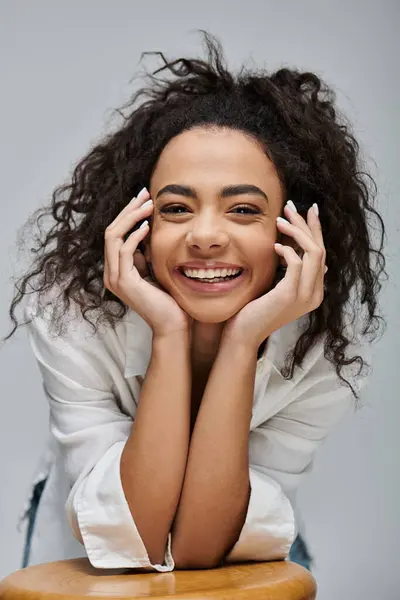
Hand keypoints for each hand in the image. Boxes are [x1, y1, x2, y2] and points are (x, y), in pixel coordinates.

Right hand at [104, 187, 190, 337]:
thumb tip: (147, 228)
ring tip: (148, 206)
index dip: (128, 214)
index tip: (143, 199)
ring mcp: (114, 278)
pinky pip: (124, 251)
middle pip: (111, 231)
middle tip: (144, 194)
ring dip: (131, 218)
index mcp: (117, 269)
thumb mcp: (155, 269)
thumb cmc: (169, 299)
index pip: (115, 234)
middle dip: (128, 210)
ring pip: (113, 237)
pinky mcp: (124, 282)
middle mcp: (111, 273)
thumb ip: (146, 253)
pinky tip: (147, 226)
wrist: (172, 324)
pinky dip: (134, 236)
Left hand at [223, 202, 326, 349]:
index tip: (307, 210)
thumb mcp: (275, 286)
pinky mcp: (290, 295)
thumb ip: (289, 272)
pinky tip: (274, 244)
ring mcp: (305, 296)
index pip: (321, 253)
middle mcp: (315, 294)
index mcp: (314, 291)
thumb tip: (298, 252)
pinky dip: (287, 250)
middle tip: (291, 206)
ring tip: (280, 220)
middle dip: (306, 224)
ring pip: (313, 252)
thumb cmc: (253, 310)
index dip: (315, 230)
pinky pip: (297, 263)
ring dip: (296, 232)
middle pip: (320, 249)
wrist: (242, 334)